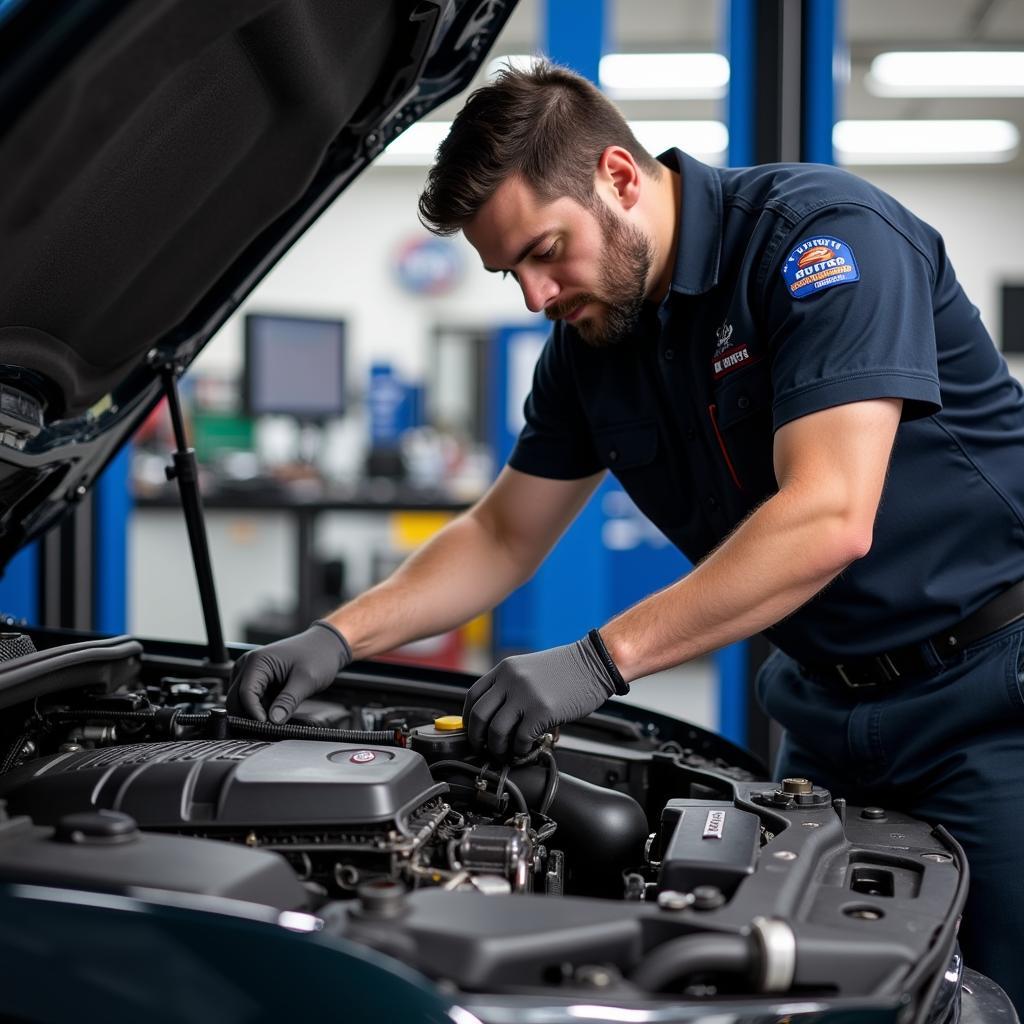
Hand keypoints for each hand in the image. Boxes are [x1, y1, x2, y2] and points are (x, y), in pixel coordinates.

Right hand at [227, 621, 351, 722]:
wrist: (325, 644)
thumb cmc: (318, 655)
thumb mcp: (307, 680)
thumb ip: (288, 701)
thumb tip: (274, 721)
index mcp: (257, 661)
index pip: (244, 694)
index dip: (253, 713)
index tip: (267, 726)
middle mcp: (248, 665)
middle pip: (236, 700)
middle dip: (250, 716)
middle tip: (271, 728)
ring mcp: (250, 672)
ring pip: (241, 702)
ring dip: (254, 714)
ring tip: (276, 719)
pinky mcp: (256, 680)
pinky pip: (250, 700)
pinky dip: (260, 709)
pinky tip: (276, 712)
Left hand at [463, 631, 626, 758]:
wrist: (595, 663)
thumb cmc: (567, 669)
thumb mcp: (529, 670)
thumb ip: (510, 688)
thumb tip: (496, 719)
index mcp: (505, 669)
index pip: (472, 697)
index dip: (468, 719)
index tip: (473, 732)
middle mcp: (511, 680)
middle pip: (478, 716)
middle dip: (478, 739)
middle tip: (485, 749)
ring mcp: (526, 696)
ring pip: (496, 732)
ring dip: (499, 749)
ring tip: (507, 753)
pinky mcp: (542, 711)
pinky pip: (521, 739)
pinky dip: (520, 750)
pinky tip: (527, 749)